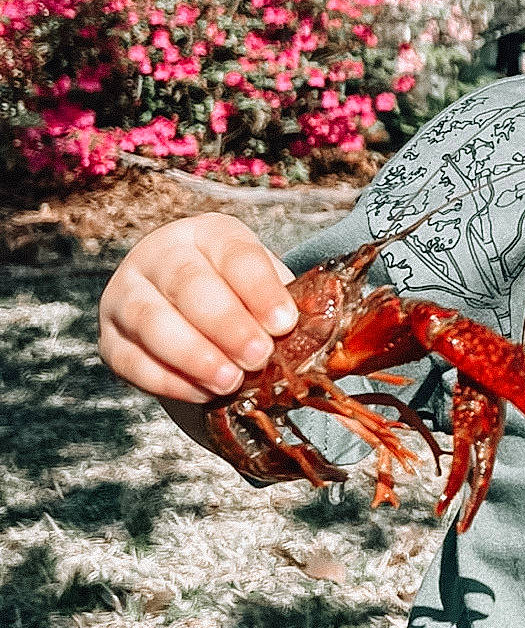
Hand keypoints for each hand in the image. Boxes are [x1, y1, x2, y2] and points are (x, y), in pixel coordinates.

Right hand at [99, 213, 298, 403]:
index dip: (260, 290)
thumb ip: (280, 304)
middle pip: (189, 284)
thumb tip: (312, 336)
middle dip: (226, 325)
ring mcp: (126, 294)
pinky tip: (203, 392)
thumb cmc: (235, 294)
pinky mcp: (110, 337)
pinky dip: (170, 380)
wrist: (182, 304)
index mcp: (208, 234)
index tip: (284, 324)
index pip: (235, 255)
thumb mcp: (262, 284)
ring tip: (230, 381)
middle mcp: (159, 255)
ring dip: (195, 355)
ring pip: (153, 321)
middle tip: (258, 357)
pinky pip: (133, 360)